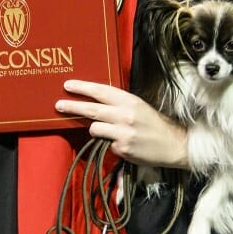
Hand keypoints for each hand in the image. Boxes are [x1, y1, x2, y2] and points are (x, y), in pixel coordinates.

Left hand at [56, 80, 189, 168]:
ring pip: (94, 128)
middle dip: (72, 106)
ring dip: (96, 129)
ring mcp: (123, 132)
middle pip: (92, 109)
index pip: (101, 91)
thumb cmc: (153, 124)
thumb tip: (94, 101)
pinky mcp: (123, 148)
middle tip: (58, 105)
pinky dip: (111, 144)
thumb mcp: (138, 107)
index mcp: (129, 101)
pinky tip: (125, 144)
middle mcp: (125, 115)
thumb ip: (118, 103)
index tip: (67, 85)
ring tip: (111, 132)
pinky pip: (106, 144)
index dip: (83, 87)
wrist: (174, 144)